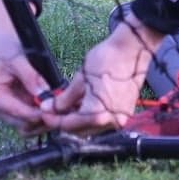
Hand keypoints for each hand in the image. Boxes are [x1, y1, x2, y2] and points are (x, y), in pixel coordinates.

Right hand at [0, 0, 59, 135]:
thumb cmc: (4, 45)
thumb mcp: (17, 58)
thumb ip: (30, 77)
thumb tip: (44, 95)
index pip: (16, 113)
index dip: (37, 114)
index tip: (55, 111)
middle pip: (22, 125)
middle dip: (43, 120)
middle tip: (65, 113)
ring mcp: (8, 107)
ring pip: (28, 125)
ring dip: (45, 120)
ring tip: (65, 111)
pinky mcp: (18, 104)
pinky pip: (32, 115)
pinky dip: (45, 113)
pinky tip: (60, 107)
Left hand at [44, 11, 163, 134]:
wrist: (133, 48)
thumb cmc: (109, 59)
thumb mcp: (80, 79)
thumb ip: (64, 99)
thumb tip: (49, 107)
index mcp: (96, 115)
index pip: (67, 126)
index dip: (53, 119)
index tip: (45, 111)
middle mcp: (110, 122)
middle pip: (80, 131)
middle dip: (65, 121)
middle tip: (54, 108)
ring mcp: (120, 118)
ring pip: (92, 127)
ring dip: (79, 119)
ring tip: (70, 104)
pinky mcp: (125, 112)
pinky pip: (104, 120)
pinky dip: (92, 115)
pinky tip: (85, 103)